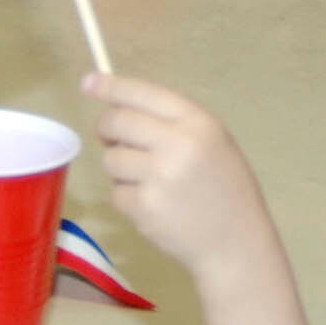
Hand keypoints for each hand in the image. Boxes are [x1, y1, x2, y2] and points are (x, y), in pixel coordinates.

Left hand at [85, 72, 275, 282]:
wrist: (236, 242)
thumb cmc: (226, 188)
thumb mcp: (214, 143)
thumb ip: (174, 124)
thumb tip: (117, 108)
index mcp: (199, 124)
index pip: (145, 94)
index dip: (112, 87)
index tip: (89, 82)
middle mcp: (178, 144)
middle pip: (118, 122)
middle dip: (107, 129)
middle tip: (113, 138)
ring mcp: (159, 177)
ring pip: (111, 160)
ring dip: (121, 169)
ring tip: (149, 181)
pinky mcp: (145, 207)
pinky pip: (116, 193)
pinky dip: (128, 198)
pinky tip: (154, 205)